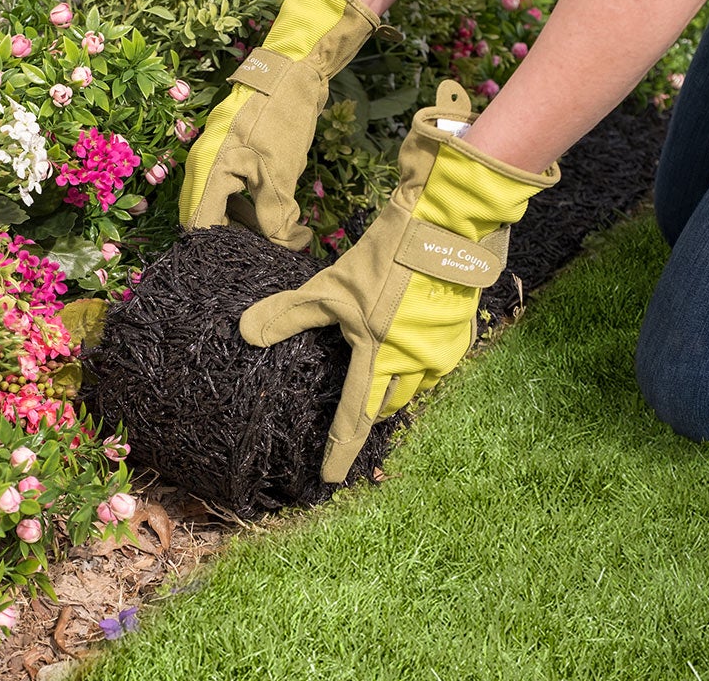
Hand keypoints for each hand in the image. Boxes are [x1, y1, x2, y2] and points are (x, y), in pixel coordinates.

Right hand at [178, 0, 382, 249]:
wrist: (291, 73)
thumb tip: (282, 248)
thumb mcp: (280, 174)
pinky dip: (249, 208)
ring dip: (246, 226)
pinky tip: (277, 218)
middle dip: (235, 242)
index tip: (249, 266)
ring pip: (220, 208)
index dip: (221, 252)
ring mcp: (213, 162)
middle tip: (268, 256)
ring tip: (279, 238)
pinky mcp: (229, 157)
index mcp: (206, 173)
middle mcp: (201, 169)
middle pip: (206, 221)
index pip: (200, 228)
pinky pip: (230, 193)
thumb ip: (275, 217)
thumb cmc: (281, 120)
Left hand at [239, 81, 558, 481]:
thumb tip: (244, 332)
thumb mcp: (330, 286)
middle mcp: (415, 366)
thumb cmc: (388, 259)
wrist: (450, 229)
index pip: (355, 420)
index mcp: (379, 360)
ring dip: (396, 386)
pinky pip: (436, 361)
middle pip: (387, 404)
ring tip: (380, 380)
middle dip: (371, 411)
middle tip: (355, 412)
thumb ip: (289, 314)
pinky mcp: (463, 332)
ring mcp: (444, 351)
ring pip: (416, 385)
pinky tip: (410, 345)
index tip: (330, 478)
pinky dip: (419, 362)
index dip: (340, 451)